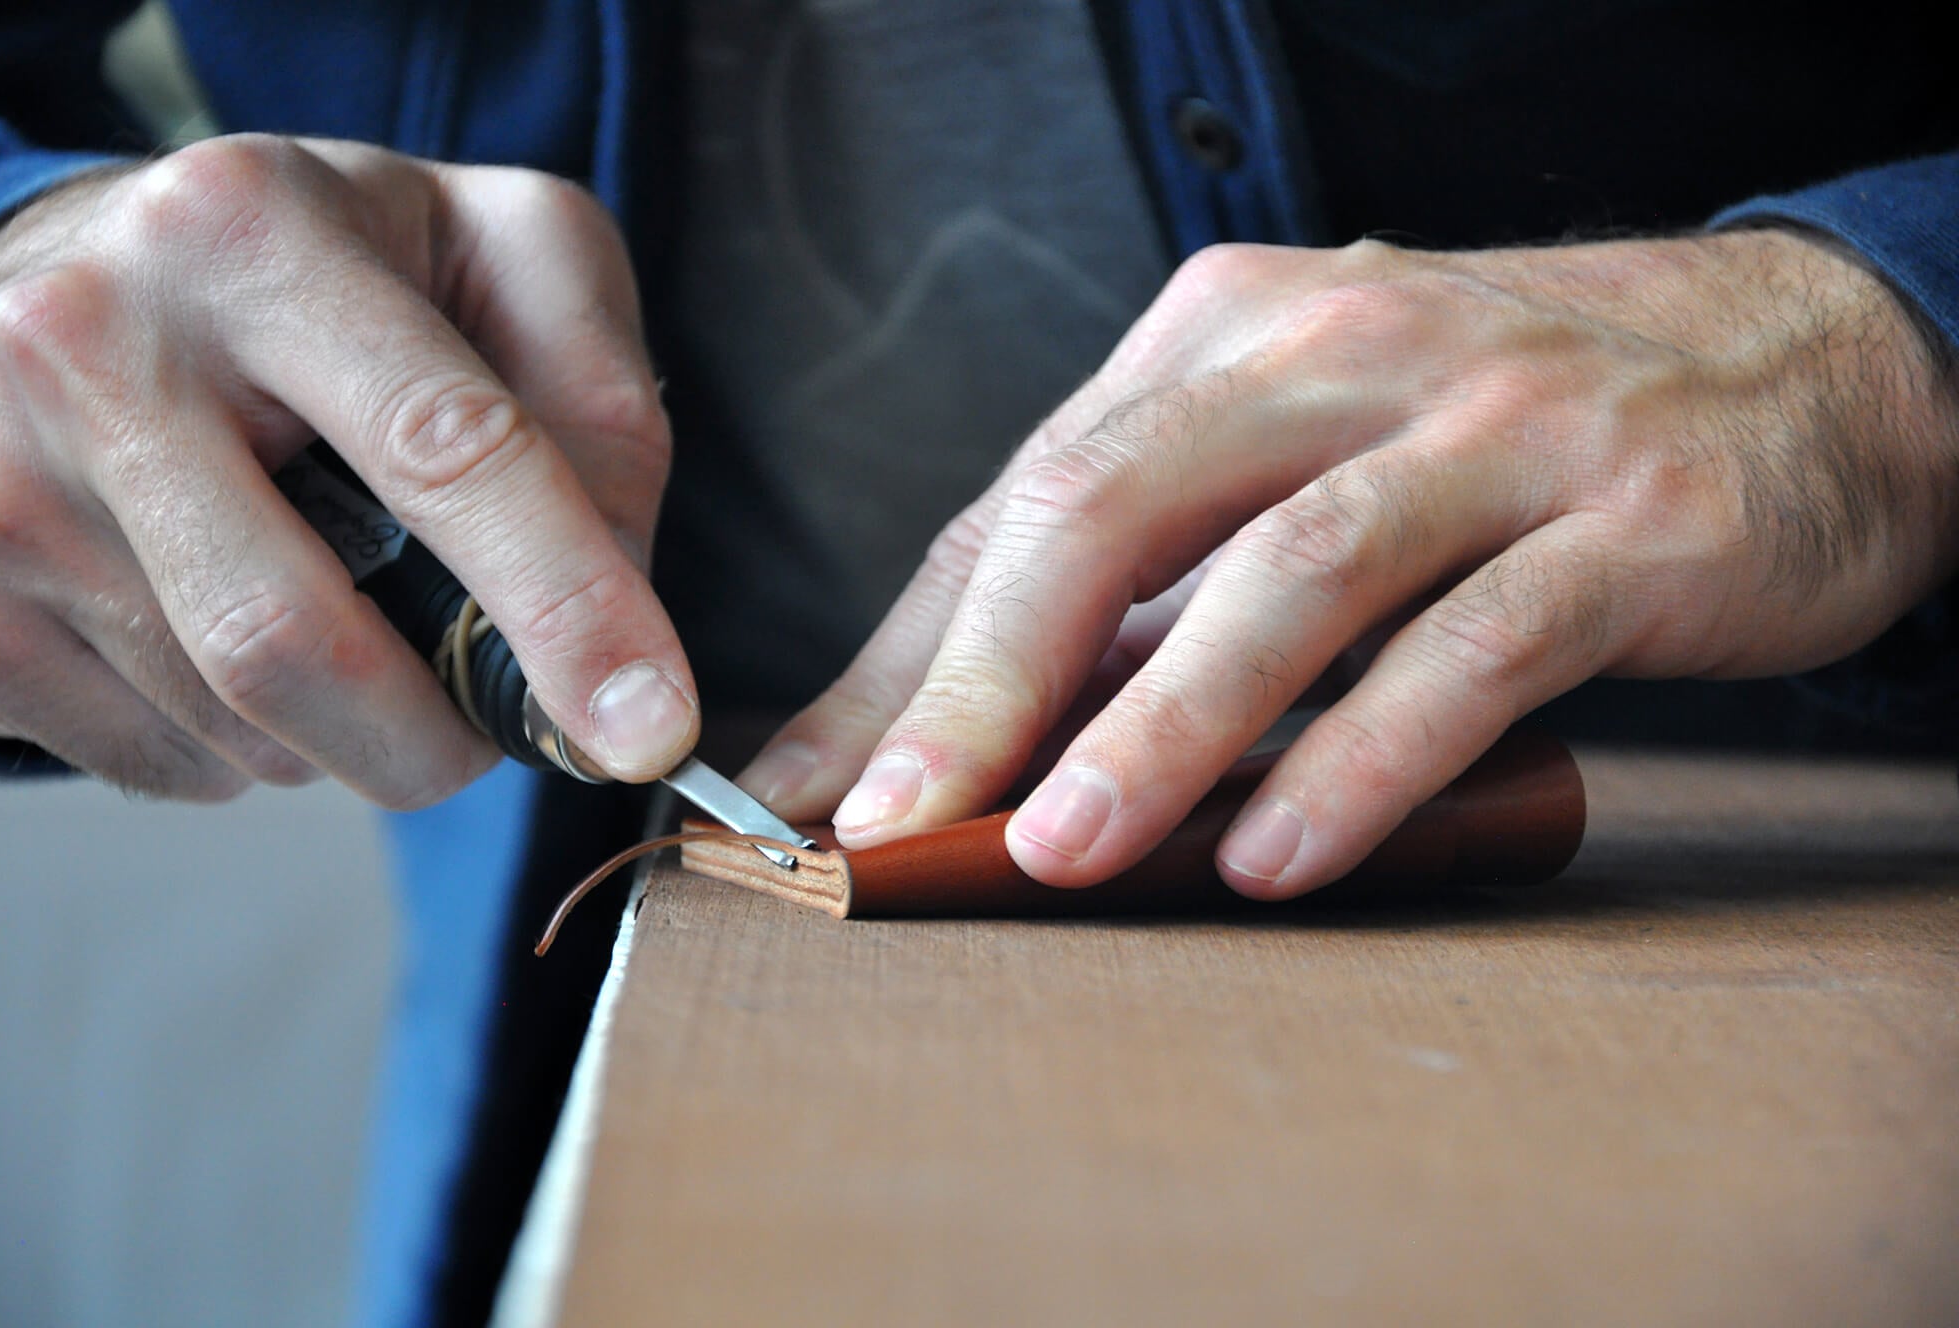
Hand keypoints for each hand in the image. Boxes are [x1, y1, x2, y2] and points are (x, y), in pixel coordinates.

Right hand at [0, 134, 693, 804]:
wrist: (81, 274)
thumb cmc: (319, 273)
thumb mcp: (497, 258)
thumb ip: (597, 399)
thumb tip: (624, 599)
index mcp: (254, 233)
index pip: (444, 449)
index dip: (566, 607)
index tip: (650, 727)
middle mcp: (87, 341)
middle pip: (296, 638)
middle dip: (437, 735)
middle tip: (495, 726)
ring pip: (229, 722)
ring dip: (343, 732)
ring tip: (342, 614)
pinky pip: (154, 762)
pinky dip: (245, 747)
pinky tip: (236, 636)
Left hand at [741, 231, 1958, 895]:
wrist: (1806, 357)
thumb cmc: (1504, 431)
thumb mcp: (1305, 450)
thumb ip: (1148, 578)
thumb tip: (951, 729)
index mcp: (1234, 329)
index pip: (1032, 494)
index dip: (914, 651)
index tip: (821, 784)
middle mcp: (1344, 350)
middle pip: (1119, 506)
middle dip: (987, 678)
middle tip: (895, 819)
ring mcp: (1494, 428)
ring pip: (1288, 574)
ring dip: (1158, 728)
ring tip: (1056, 852)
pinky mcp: (1627, 521)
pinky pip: (1475, 646)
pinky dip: (1365, 757)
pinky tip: (1282, 858)